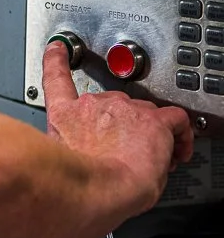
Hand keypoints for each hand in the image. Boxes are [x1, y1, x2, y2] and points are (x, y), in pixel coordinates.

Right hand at [42, 42, 193, 213]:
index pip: (57, 79)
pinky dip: (182, 133)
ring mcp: (123, 109)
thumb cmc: (79, 185)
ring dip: (149, 134)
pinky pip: (176, 118)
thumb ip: (68, 151)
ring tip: (151, 162)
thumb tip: (80, 162)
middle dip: (123, 127)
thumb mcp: (59, 162)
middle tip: (127, 153)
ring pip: (144, 114)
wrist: (99, 188)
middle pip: (113, 106)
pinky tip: (180, 147)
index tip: (58, 49)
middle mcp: (92, 105)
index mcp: (64, 116)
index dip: (56, 61)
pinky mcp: (153, 121)